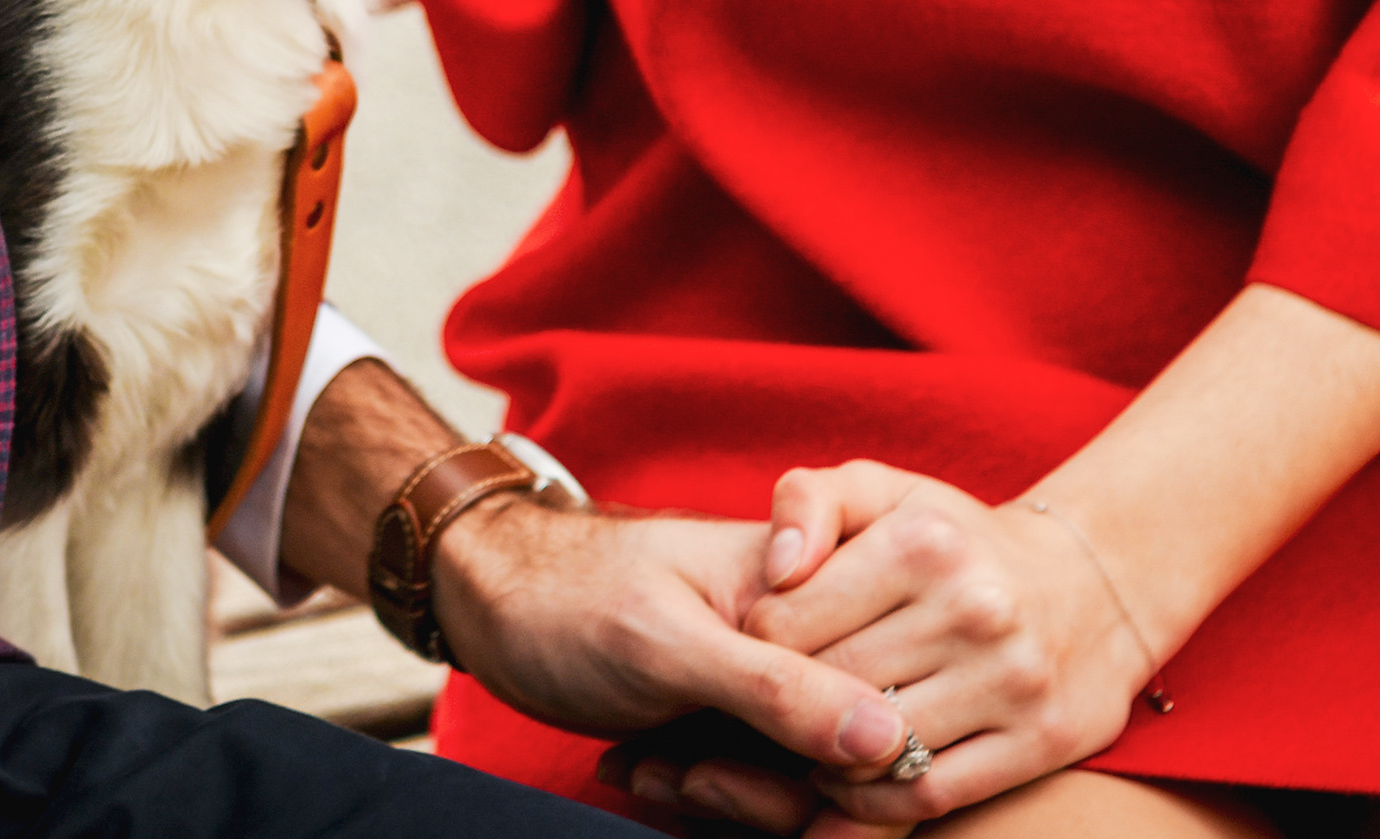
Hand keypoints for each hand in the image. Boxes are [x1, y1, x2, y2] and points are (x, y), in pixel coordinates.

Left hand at [430, 495, 920, 781]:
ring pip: (800, 785)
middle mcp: (810, 638)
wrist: (492, 600)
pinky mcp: (739, 720)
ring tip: (647, 767)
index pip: (878, 703)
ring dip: (722, 794)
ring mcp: (774, 683)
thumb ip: (777, 687)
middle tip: (680, 771)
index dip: (828, 762)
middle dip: (762, 789)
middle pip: (846, 758)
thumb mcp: (668, 641)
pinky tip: (635, 768)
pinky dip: (699, 792)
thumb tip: (887, 739)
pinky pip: (757, 786)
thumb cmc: (572, 593)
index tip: (736, 769)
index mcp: (817, 586)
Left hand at [664, 462, 1156, 833]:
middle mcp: (973, 607)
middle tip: (772, 708)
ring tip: (808, 743)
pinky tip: (852, 782)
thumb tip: (777, 570)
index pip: (783, 622)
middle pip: (825, 688)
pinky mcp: (1041, 740)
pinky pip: (927, 795)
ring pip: (872, 749)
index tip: (755, 652)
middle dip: (784, 706)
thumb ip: (807, 501)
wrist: (1093, 585)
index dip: (753, 646)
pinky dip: (873, 804)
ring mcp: (1013, 678)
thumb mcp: (881, 491)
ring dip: (824, 760)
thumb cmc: (954, 539)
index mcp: (922, 541)